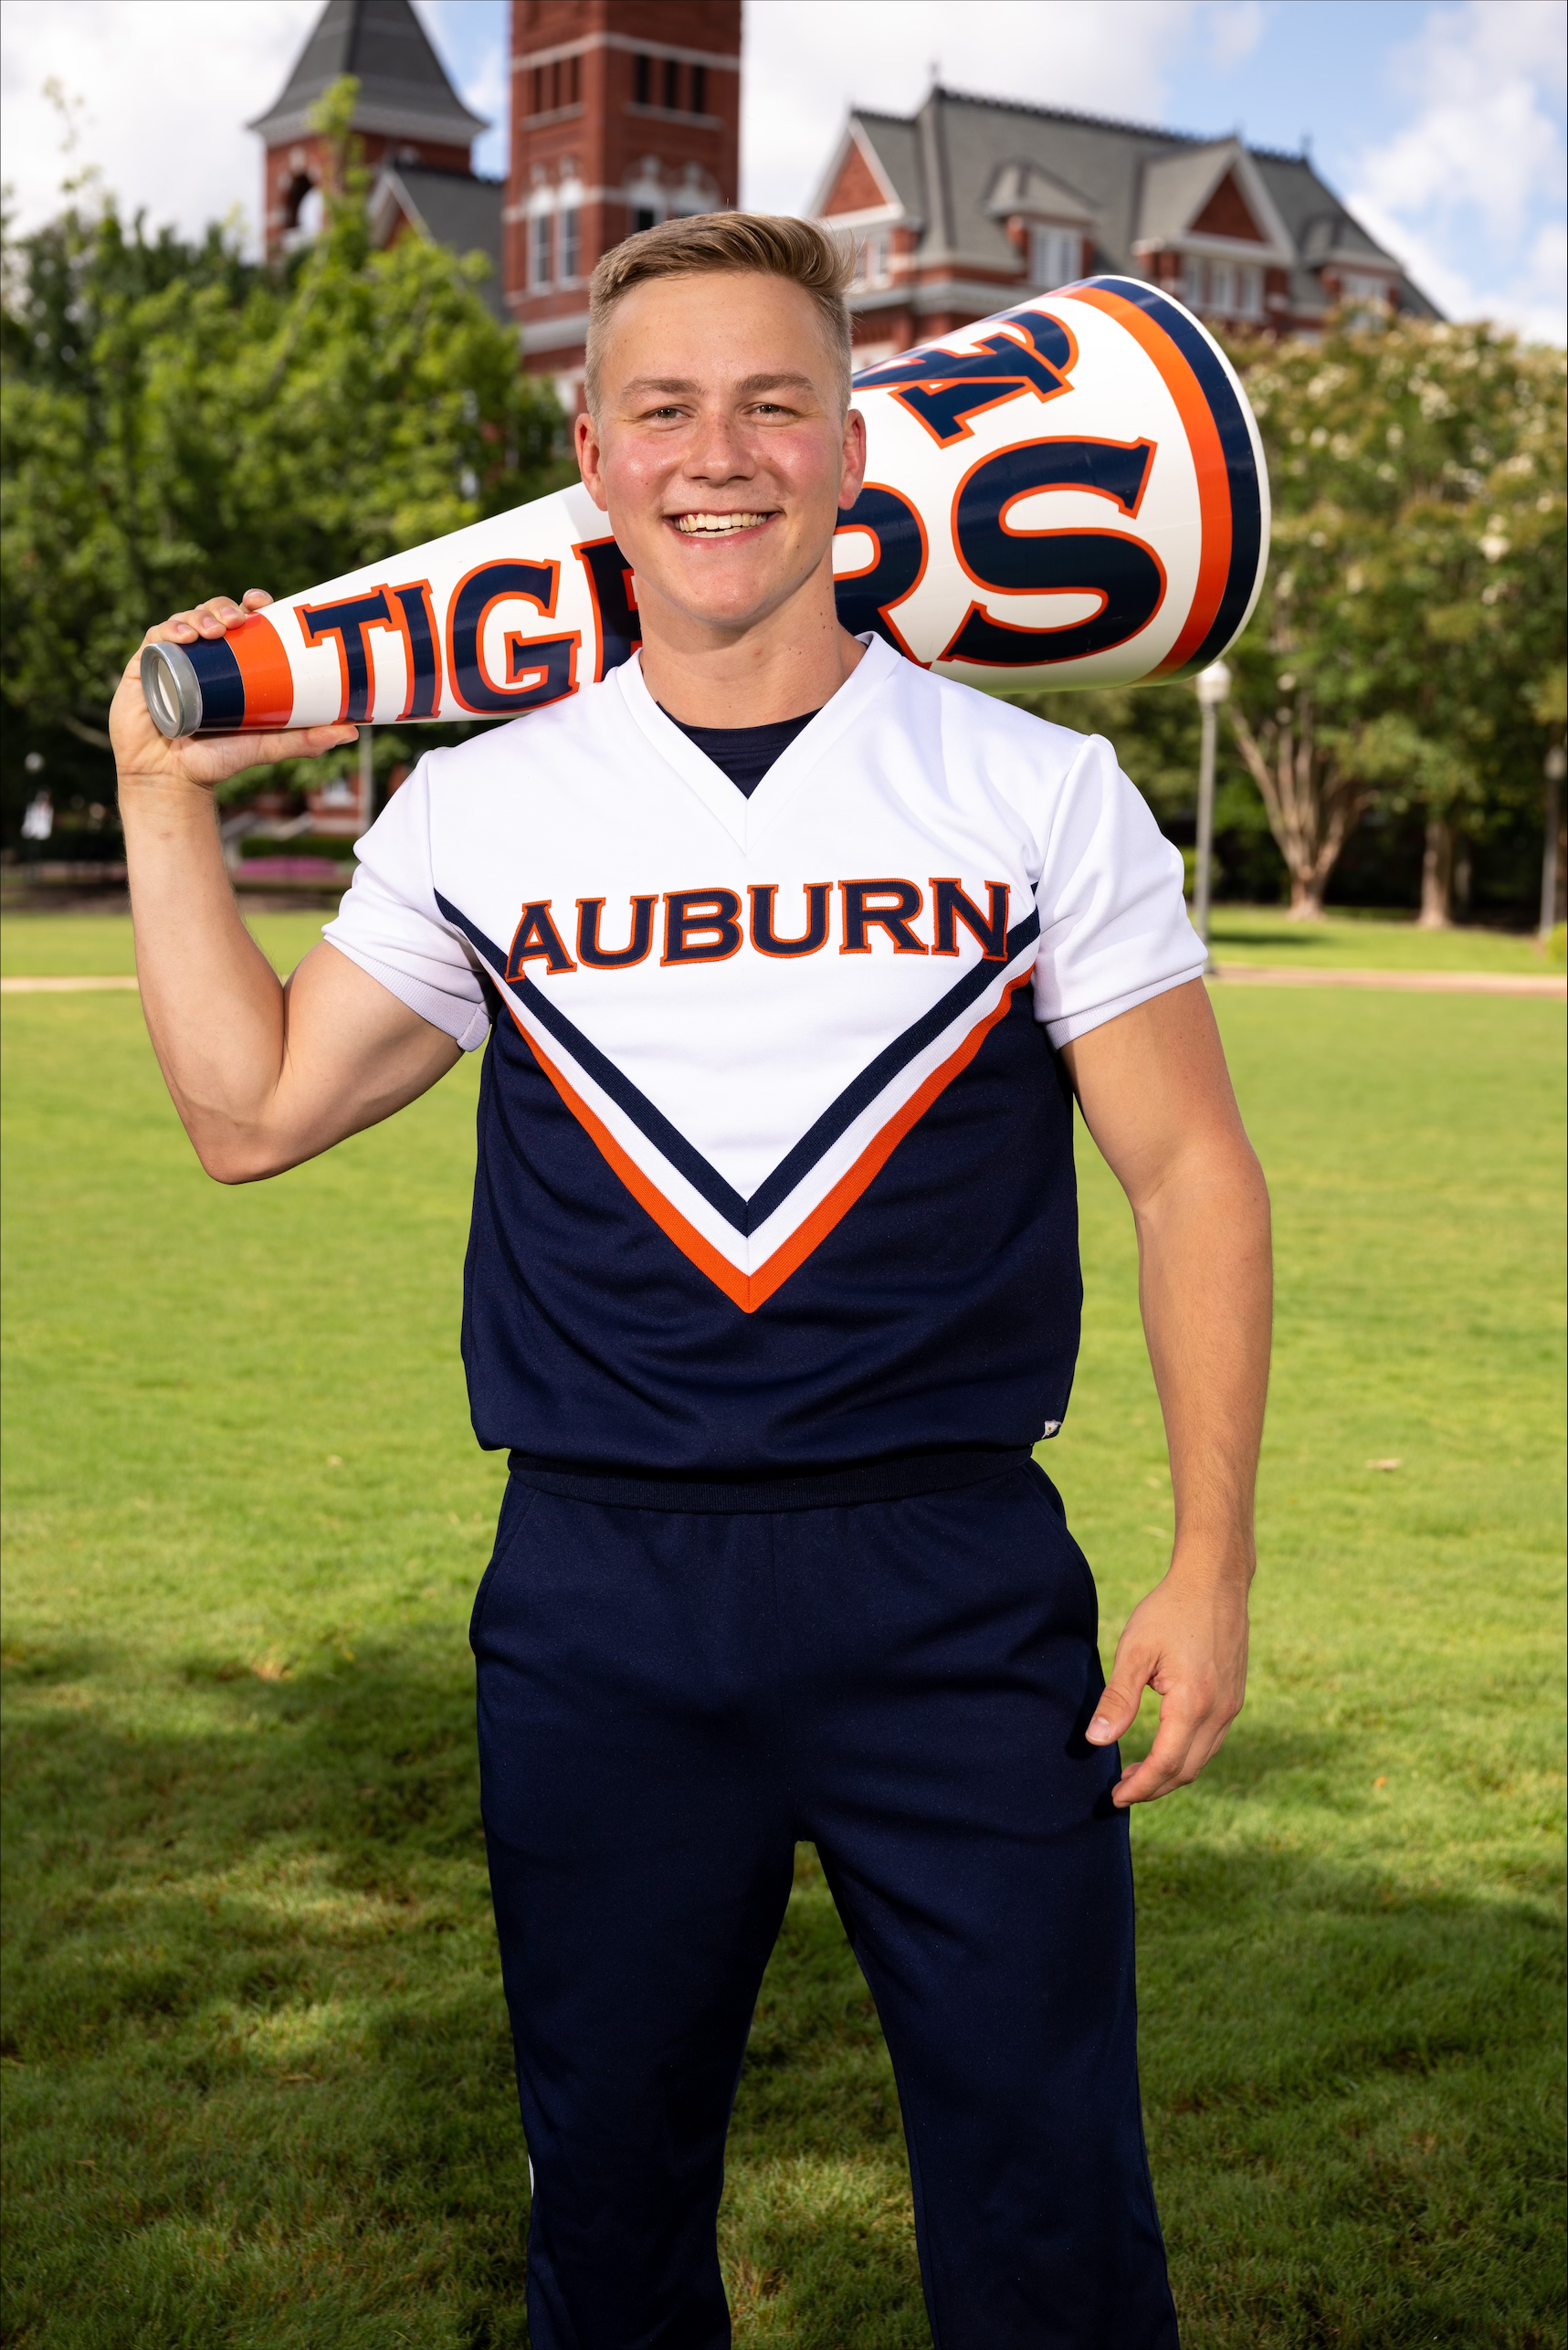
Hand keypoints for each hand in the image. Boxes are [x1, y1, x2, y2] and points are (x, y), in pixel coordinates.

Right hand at [110, 589, 357, 792]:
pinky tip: (184, 636)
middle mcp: (201, 656)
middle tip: (240, 618)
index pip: (241, 621)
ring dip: (201, 615)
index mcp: (228, 664)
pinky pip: (156, 637)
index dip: (251, 604)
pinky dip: (170, 630)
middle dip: (225, 606)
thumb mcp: (266, 746)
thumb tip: (353, 732)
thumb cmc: (216, 761)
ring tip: (216, 629)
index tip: (264, 602)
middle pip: (213, 614)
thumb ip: (305, 739)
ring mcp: (171, 658)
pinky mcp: (144, 666)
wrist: (171, 781)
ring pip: (185, 620)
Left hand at [1085, 1549, 1249, 1805]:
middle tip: (1120, 1790)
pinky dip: (1187, 1755)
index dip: (1139, 1787)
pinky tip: (1165, 1747)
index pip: (1166, 1765)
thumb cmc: (1169, 1610)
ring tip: (1136, 1774)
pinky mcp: (1234, 1697)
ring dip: (1171, 1774)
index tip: (1114, 1796)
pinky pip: (1212, 1741)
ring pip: (1202, 1759)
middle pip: (1187, 1770)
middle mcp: (1220, 1712)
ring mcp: (1232, 1706)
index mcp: (1194, 1704)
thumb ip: (1118, 1699)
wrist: (1215, 1580)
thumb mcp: (1135, 1651)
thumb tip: (1096, 1741)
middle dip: (1153, 1788)